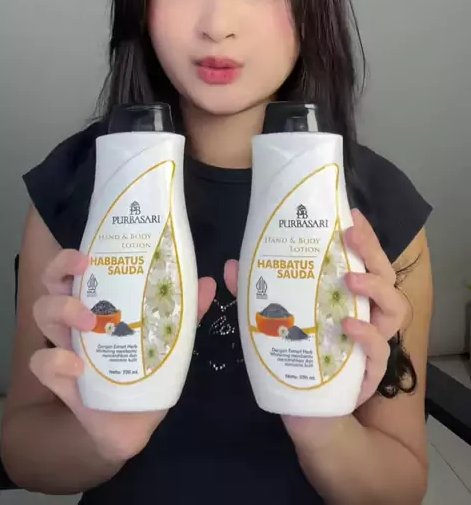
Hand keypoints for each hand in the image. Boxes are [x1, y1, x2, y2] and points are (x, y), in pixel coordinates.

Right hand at [31, 248, 215, 462]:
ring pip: (42, 314)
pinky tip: (78, 367)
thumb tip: (206, 283)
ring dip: (63, 310)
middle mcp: (76, 320)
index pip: (76, 269)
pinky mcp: (60, 380)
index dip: (73, 256)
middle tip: (84, 270)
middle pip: (50, 283)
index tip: (89, 253)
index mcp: (99, 303)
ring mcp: (64, 347)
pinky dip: (56, 360)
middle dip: (60, 270)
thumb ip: (186, 311)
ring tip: (90, 322)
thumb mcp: (170, 337)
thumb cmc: (147, 371)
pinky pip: (42, 364)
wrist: (135, 422)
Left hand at [224, 209, 407, 448]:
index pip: (364, 260)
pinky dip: (367, 335)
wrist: (305, 415)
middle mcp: (367, 315)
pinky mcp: (370, 373)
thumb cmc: (297, 358)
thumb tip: (232, 266)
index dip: (364, 237)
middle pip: (384, 276)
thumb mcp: (273, 321)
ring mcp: (373, 344)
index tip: (350, 214)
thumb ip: (256, 295)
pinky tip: (347, 325)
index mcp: (349, 297)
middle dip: (372, 251)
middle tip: (351, 234)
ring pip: (395, 309)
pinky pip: (380, 350)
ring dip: (375, 287)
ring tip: (349, 279)